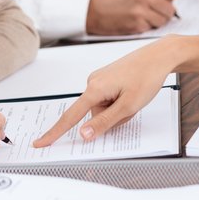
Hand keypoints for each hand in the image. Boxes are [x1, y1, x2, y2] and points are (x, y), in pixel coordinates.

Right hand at [32, 37, 178, 147]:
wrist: (158, 56)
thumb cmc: (146, 78)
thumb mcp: (128, 106)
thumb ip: (104, 122)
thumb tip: (82, 135)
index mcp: (94, 89)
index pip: (70, 117)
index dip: (55, 132)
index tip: (40, 143)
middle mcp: (92, 82)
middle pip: (95, 115)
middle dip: (113, 118)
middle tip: (133, 107)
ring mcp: (99, 79)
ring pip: (103, 109)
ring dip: (119, 110)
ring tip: (134, 97)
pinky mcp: (105, 79)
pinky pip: (108, 100)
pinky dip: (119, 103)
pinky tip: (132, 92)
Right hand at [87, 0, 178, 34]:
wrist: (93, 9)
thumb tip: (171, 1)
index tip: (163, 0)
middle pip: (170, 8)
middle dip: (164, 12)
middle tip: (153, 11)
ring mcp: (141, 11)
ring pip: (163, 20)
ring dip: (156, 21)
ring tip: (142, 16)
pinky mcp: (137, 24)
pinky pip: (151, 28)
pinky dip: (145, 27)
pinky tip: (134, 21)